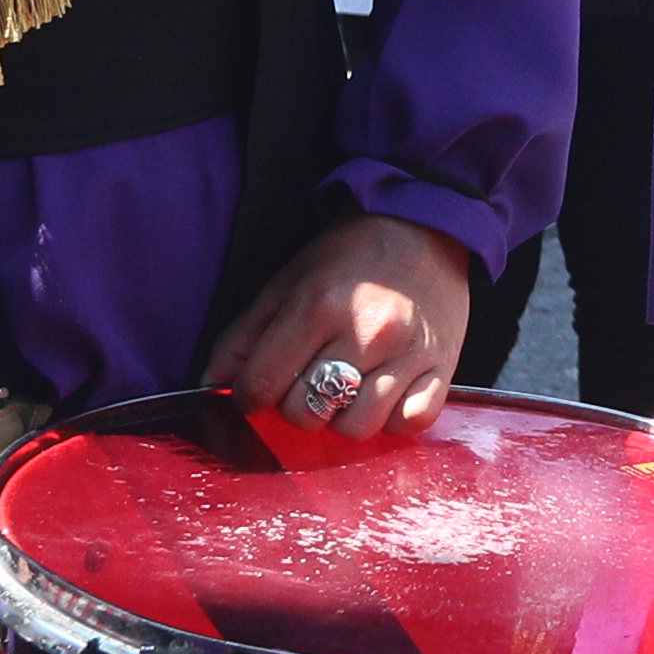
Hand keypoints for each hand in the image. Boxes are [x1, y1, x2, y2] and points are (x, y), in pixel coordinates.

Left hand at [204, 211, 474, 441]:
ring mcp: (408, 353)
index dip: (248, 397)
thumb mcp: (286, 283)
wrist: (423, 225)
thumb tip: (210, 384)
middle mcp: (365, 332)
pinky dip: (392, 419)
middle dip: (294, 407)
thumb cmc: (349, 256)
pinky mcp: (443, 366)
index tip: (256, 391)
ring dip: (340, 418)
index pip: (262, 386)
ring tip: (343, 393)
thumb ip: (245, 336)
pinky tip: (383, 397)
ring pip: (355, 428)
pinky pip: (409, 423)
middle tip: (304, 384)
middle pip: (306, 414)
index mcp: (318, 307)